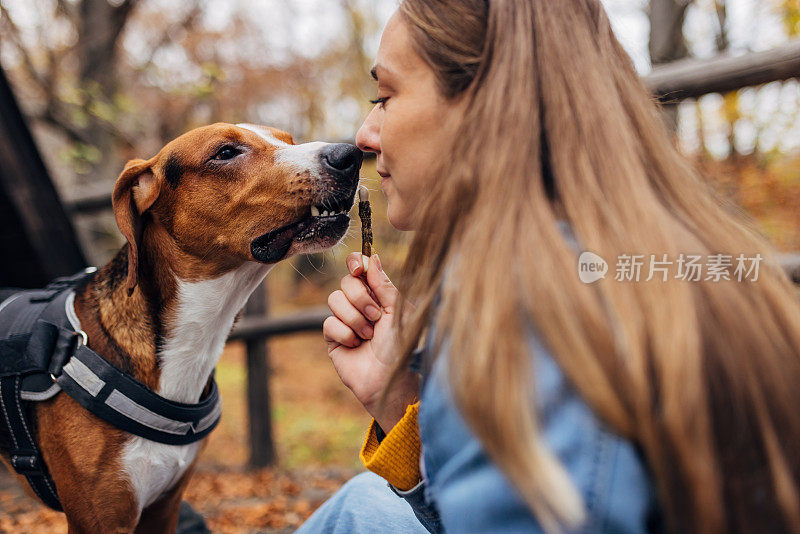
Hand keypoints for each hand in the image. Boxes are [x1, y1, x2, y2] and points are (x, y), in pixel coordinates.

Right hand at [323, 252, 418, 432]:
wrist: (391, 379)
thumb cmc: (401, 347)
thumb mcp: (398, 312)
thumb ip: (385, 285)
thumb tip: (373, 258)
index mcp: (379, 294)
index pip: (360, 267)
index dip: (356, 262)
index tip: (358, 268)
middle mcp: (361, 304)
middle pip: (346, 281)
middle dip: (361, 298)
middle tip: (376, 316)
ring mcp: (345, 320)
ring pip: (334, 299)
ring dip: (355, 318)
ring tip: (369, 335)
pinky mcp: (333, 338)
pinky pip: (329, 323)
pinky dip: (345, 333)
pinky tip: (356, 345)